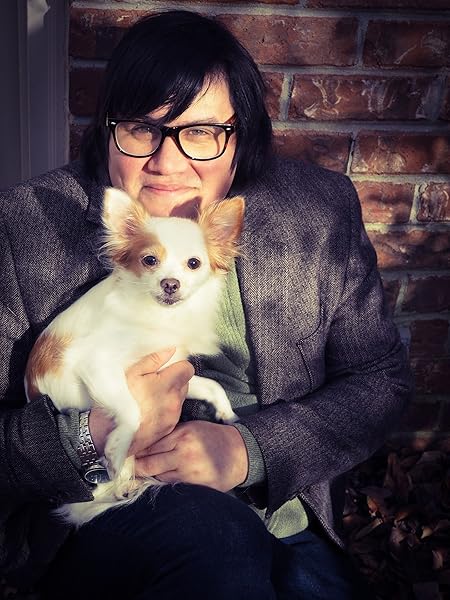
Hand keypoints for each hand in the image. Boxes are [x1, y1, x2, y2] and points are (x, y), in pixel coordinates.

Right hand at [90, 349, 193, 456]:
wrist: (109, 433)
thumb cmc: (117, 402)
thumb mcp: (131, 373)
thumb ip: (153, 360)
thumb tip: (170, 351)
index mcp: (166, 385)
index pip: (187, 369)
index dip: (179, 365)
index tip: (169, 366)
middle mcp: (173, 402)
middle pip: (184, 383)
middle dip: (173, 379)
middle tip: (155, 381)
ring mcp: (172, 416)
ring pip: (180, 398)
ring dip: (170, 394)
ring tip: (149, 396)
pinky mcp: (168, 428)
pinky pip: (174, 412)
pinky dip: (165, 408)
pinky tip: (149, 409)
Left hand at [134, 420, 248, 491]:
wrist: (239, 453)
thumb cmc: (212, 437)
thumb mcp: (191, 428)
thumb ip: (168, 435)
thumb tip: (142, 444)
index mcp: (182, 435)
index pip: (149, 446)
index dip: (135, 451)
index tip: (125, 454)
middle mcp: (184, 454)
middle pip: (148, 465)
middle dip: (135, 468)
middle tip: (125, 468)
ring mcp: (190, 473)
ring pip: (157, 479)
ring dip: (148, 478)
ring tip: (140, 476)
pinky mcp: (196, 487)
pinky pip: (171, 488)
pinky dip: (163, 485)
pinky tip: (159, 482)